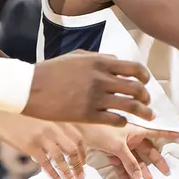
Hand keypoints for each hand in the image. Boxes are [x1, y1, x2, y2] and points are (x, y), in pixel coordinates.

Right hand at [0, 115, 84, 178]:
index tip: (84, 163)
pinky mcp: (31, 146)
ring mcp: (42, 137)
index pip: (78, 138)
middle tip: (81, 176)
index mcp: (57, 120)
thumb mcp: (43, 117)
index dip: (83, 152)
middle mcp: (53, 128)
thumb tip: (64, 144)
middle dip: (78, 165)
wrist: (1, 114)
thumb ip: (55, 128)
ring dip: (68, 173)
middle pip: (73, 150)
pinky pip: (46, 163)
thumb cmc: (21, 116)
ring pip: (61, 159)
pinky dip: (53, 174)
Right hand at [26, 53, 153, 123]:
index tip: (146, 82)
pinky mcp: (88, 115)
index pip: (134, 68)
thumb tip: (117, 60)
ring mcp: (95, 97)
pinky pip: (115, 120)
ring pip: (131, 105)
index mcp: (100, 62)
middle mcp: (101, 79)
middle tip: (147, 102)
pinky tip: (122, 122)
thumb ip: (99, 57)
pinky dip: (123, 121)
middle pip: (137, 88)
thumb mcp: (76, 56)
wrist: (30, 88)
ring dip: (143, 112)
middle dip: (146, 97)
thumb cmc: (51, 71)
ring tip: (148, 116)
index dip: (145, 76)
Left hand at [80, 123, 178, 178]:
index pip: (156, 132)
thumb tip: (139, 177)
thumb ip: (130, 162)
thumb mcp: (118, 147)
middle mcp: (130, 136)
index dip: (168, 134)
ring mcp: (120, 144)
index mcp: (136, 130)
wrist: (78, 129)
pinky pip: (120, 162)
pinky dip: (123, 172)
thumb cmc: (101, 130)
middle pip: (147, 150)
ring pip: (134, 158)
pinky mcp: (110, 151)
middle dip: (156, 161)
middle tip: (166, 172)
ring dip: (140, 169)